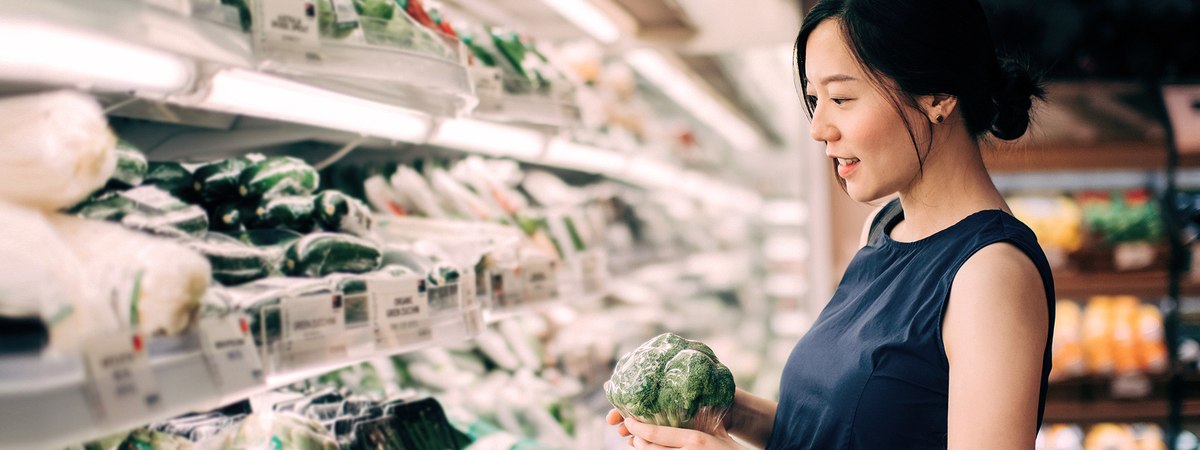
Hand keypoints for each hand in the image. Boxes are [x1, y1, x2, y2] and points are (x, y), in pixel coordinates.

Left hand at [607, 409, 747, 449]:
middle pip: (650, 448)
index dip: (637, 428)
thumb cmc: (731, 449)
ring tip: (640, 444)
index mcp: (695, 439)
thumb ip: (702, 421)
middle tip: (633, 434)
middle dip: (638, 441)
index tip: (627, 421)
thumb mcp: (717, 432)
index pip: (656, 434)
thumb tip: (690, 404)